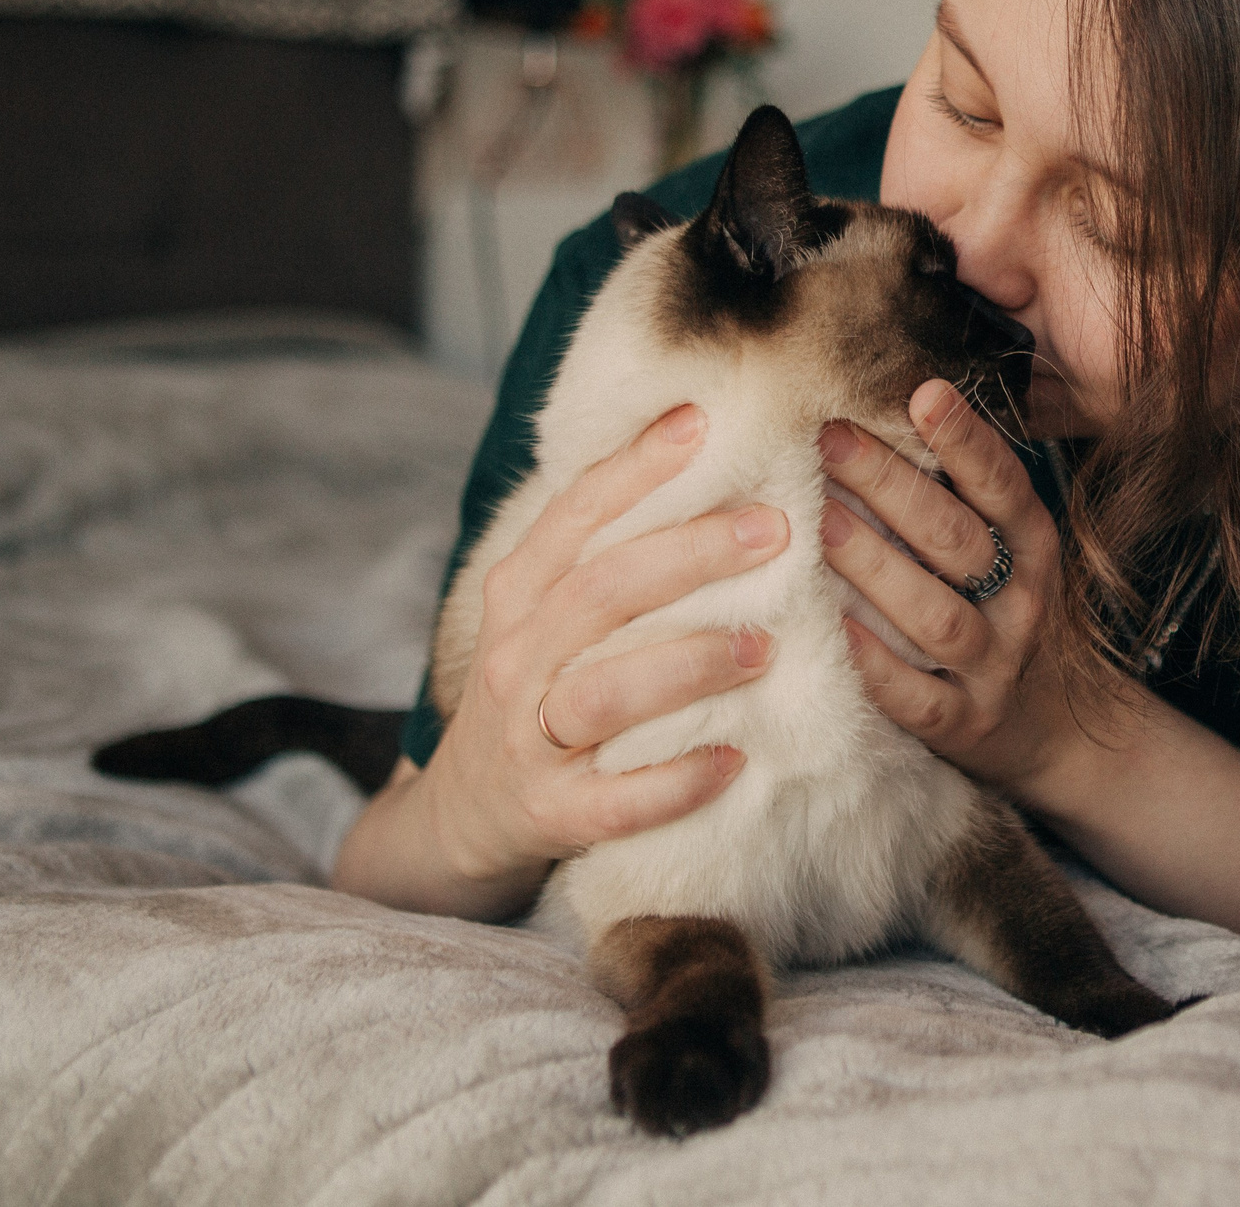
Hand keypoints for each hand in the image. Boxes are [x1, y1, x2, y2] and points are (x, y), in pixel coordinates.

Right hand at [423, 403, 789, 888]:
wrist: (465, 816)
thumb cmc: (538, 689)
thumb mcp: (547, 614)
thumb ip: (605, 550)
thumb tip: (695, 446)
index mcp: (518, 597)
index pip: (572, 518)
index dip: (633, 469)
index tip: (702, 424)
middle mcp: (516, 661)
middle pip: (598, 594)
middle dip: (688, 555)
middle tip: (774, 529)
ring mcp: (530, 741)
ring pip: (605, 695)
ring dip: (689, 665)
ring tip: (765, 646)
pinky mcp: (553, 816)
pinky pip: (616, 802)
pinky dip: (677, 782)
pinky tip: (736, 760)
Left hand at [818, 379, 1072, 790]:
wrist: (1051, 729)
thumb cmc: (1002, 614)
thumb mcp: (1005, 551)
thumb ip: (957, 495)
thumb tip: (887, 405)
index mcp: (1033, 546)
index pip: (1002, 484)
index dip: (965, 438)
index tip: (922, 391)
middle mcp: (1023, 602)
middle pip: (957, 539)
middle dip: (892, 485)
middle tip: (829, 438)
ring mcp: (996, 666)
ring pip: (937, 617)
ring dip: (876, 568)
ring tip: (818, 523)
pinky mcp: (964, 724)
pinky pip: (917, 698)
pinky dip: (873, 665)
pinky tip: (832, 629)